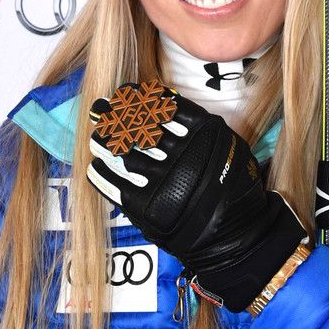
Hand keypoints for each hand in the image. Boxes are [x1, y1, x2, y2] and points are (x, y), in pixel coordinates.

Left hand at [85, 80, 306, 311]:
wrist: (233, 236)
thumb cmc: (232, 186)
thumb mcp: (226, 144)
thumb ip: (198, 124)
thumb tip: (162, 100)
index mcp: (202, 134)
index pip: (162, 107)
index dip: (138, 98)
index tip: (124, 92)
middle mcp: (180, 155)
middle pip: (138, 128)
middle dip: (114, 116)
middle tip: (99, 109)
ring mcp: (162, 181)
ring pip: (124, 154)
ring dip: (105, 144)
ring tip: (95, 137)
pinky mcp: (147, 207)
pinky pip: (117, 186)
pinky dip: (103, 176)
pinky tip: (95, 167)